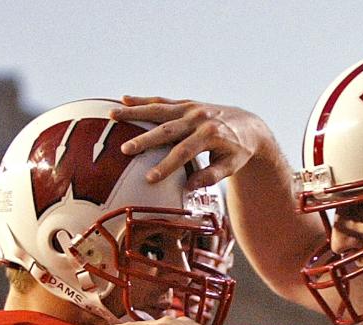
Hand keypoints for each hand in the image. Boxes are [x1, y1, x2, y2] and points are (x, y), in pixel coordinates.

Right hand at [110, 96, 273, 188]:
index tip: (150, 178)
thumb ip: (212, 176)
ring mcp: (191, 108)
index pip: (184, 152)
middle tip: (125, 150)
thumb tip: (188, 187)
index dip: (167, 165)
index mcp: (211, 134)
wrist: (249, 125)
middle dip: (145, 140)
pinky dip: (143, 100)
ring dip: (135, 112)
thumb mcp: (232, 165)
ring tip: (113, 115)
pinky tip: (124, 99)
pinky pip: (162, 101)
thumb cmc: (239, 150)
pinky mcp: (186, 103)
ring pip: (159, 110)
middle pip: (168, 130)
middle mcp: (199, 118)